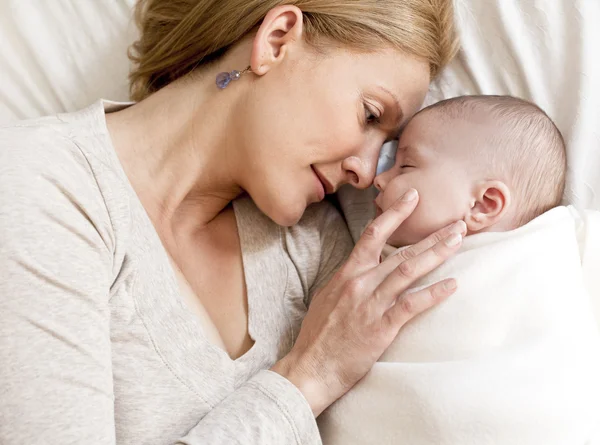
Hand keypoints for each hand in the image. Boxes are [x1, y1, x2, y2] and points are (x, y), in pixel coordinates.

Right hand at [271, 189, 465, 415]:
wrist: (311, 367)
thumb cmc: (318, 335)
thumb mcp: (328, 297)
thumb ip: (347, 281)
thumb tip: (360, 270)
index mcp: (347, 273)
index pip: (373, 234)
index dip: (395, 213)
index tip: (413, 196)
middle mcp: (360, 283)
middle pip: (401, 251)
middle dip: (432, 236)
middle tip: (457, 224)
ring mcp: (371, 304)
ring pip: (408, 271)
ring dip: (436, 254)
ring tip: (458, 242)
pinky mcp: (381, 328)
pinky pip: (411, 305)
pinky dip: (433, 293)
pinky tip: (452, 285)